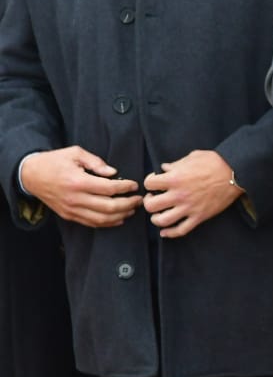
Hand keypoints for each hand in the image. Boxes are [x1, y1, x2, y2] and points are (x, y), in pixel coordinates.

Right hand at [18, 146, 140, 226]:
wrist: (30, 175)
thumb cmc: (54, 161)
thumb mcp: (75, 153)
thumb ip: (96, 162)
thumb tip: (113, 172)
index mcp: (78, 181)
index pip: (109, 188)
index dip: (126, 188)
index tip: (135, 185)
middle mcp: (75, 198)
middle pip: (109, 207)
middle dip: (128, 204)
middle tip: (139, 199)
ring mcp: (71, 209)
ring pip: (102, 219)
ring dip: (121, 216)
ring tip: (132, 209)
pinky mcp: (68, 216)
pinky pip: (91, 223)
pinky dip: (107, 223)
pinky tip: (119, 218)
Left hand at [143, 150, 240, 238]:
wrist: (236, 173)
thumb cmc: (215, 162)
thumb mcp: (193, 157)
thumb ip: (176, 163)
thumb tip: (164, 168)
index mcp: (175, 178)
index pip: (149, 184)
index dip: (149, 181)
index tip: (155, 181)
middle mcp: (179, 194)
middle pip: (151, 205)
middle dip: (149, 202)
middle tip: (154, 198)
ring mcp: (189, 207)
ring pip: (162, 221)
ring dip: (156, 218)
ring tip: (159, 214)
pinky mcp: (199, 216)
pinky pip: (181, 230)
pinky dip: (170, 233)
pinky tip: (165, 232)